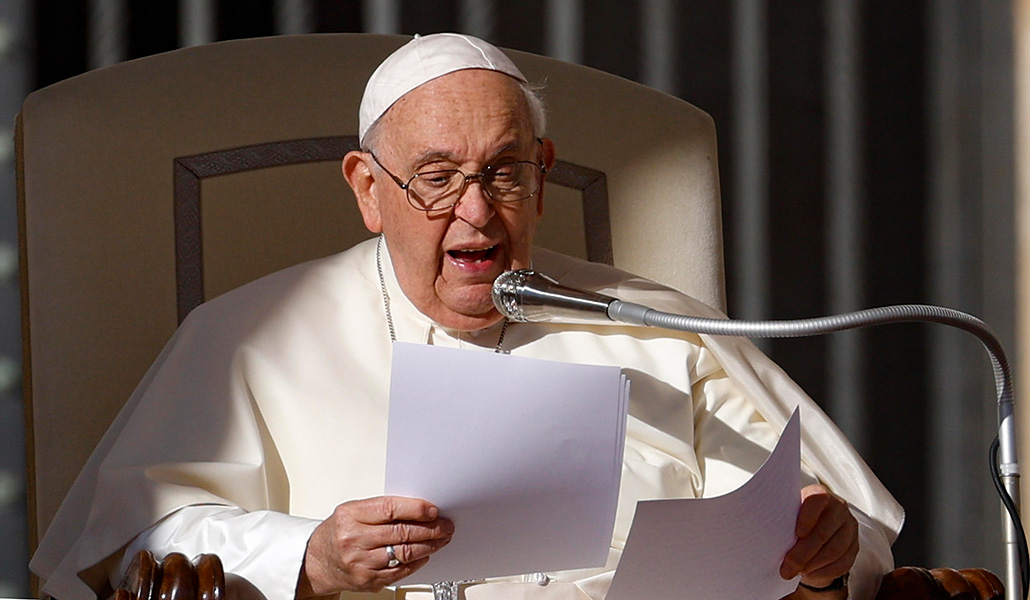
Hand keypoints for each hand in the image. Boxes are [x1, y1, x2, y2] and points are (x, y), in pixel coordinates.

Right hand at [296, 496, 453, 596]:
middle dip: (430, 528)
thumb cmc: (338, 532)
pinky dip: (418, 562)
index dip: (416, 509)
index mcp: (351, 516)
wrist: (317, 560)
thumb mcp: (353, 511)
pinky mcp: (368, 580)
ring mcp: (361, 562)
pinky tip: (426, 554)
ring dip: (429, 545)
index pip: (390, 509)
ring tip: (441, 538)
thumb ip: (382, 508)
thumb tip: (418, 507)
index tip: (433, 509)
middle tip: (445, 525)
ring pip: (405, 553)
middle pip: (401, 532)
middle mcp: (354, 540)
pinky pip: (400, 571)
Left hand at [780, 484, 858, 590]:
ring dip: (812, 564)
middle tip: (787, 567)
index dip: (807, 516)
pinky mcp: (854, 546)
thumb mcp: (789, 513)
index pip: (817, 500)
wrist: (816, 527)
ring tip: (797, 571)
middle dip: (803, 553)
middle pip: (823, 531)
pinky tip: (810, 574)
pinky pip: (842, 563)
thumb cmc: (797, 519)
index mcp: (820, 494)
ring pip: (834, 550)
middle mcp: (838, 508)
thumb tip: (761, 534)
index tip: (796, 533)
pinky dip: (824, 571)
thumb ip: (782, 519)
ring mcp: (849, 528)